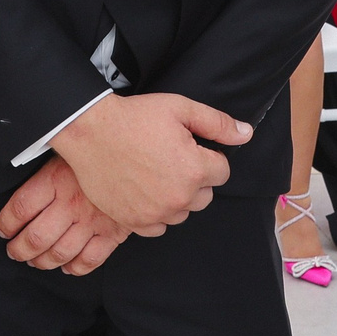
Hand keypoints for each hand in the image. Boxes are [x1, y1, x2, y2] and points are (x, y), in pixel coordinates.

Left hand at [0, 157, 127, 274]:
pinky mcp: (113, 233)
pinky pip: (90, 259)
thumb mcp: (65, 149)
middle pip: (36, 237)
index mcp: (55, 179)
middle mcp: (71, 203)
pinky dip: (76, 268)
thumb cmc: (97, 149)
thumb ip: (44, 168)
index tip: (3, 230)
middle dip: (20, 250)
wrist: (137, 154)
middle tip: (14, 252)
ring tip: (35, 261)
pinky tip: (67, 267)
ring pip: (60, 252)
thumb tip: (19, 177)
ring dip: (43, 262)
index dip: (7, 223)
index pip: (20, 208)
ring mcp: (92, 220)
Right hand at [49, 92, 247, 234]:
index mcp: (195, 169)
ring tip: (156, 173)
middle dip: (195, 178)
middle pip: (205, 195)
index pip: (223, 171)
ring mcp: (157, 213)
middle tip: (171, 158)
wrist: (89, 131)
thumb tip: (247, 134)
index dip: (208, 156)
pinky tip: (145, 191)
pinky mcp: (135, 222)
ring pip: (184, 212)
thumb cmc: (134, 118)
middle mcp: (179, 196)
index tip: (189, 147)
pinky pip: (160, 227)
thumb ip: (217, 123)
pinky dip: (156, 212)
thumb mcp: (179, 108)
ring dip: (177, 197)